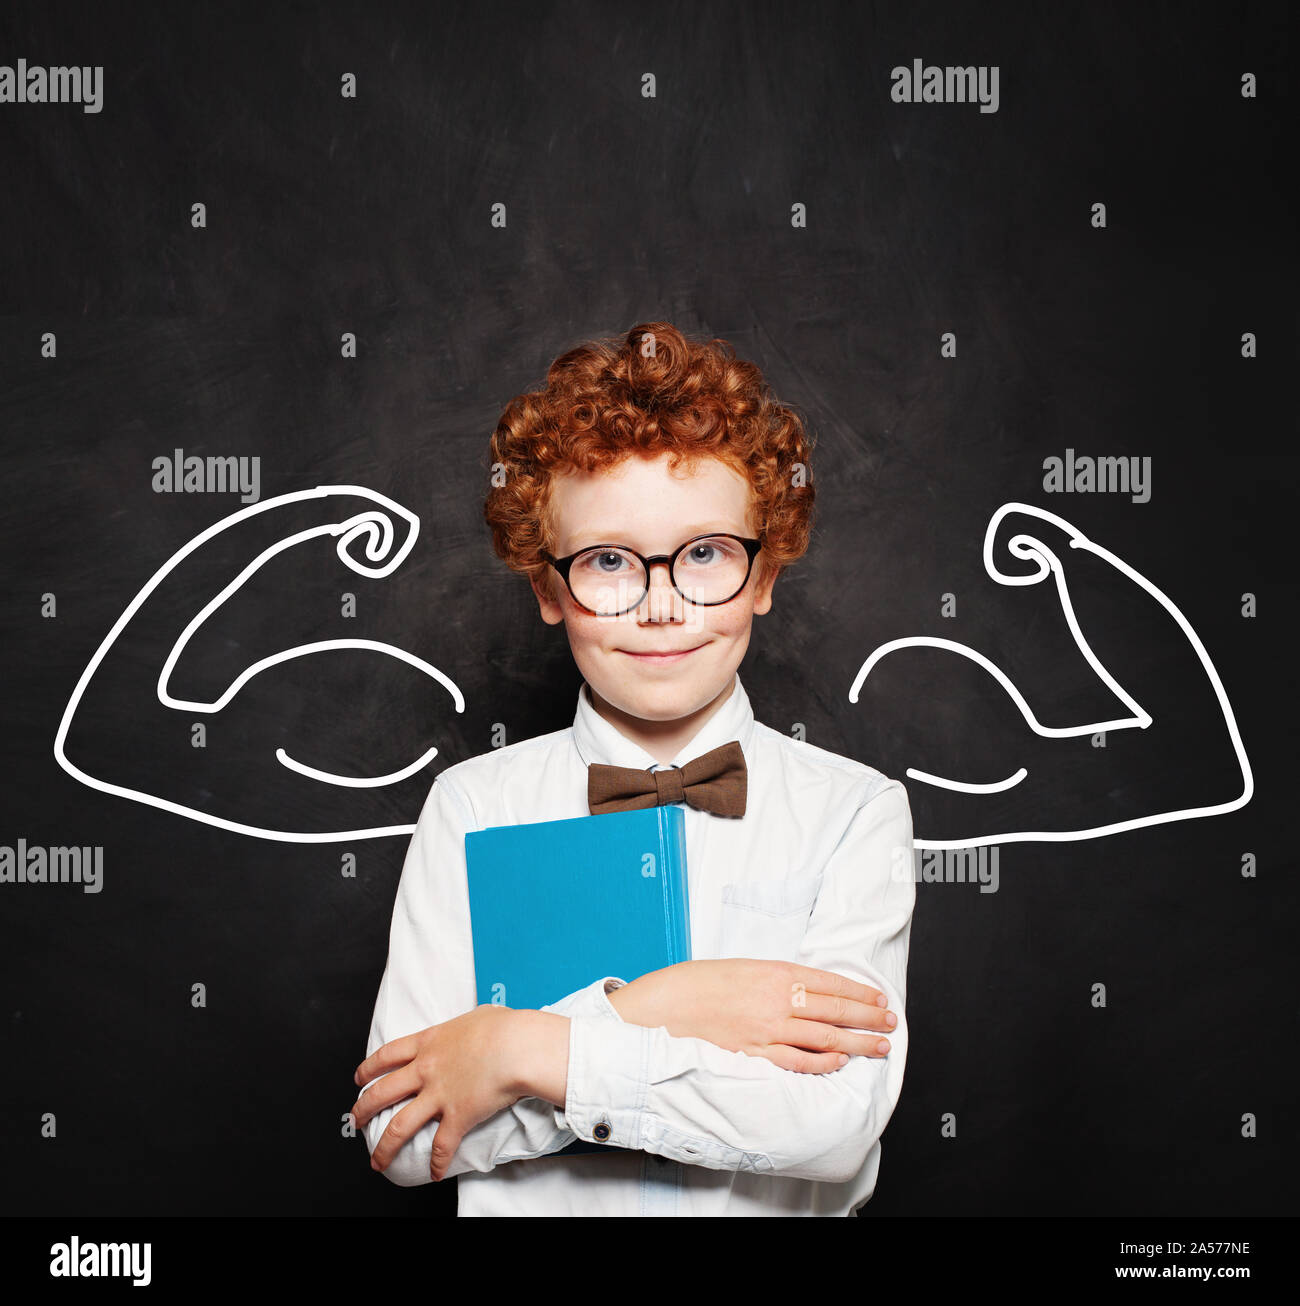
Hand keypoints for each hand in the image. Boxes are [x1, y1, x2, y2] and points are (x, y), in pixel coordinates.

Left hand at [349, 1004, 521, 1181]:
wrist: (516, 1046)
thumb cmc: (503, 1027)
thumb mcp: (476, 1017)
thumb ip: (465, 1027)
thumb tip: (474, 1026)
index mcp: (428, 1042)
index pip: (386, 1056)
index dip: (368, 1069)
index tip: (359, 1079)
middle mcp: (426, 1070)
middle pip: (382, 1093)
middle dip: (363, 1110)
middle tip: (356, 1121)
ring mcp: (438, 1095)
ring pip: (399, 1126)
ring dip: (384, 1148)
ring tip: (376, 1161)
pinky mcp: (457, 1117)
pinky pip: (441, 1146)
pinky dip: (437, 1163)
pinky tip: (434, 1174)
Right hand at [607, 959, 896, 1072]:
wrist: (666, 1005)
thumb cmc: (702, 982)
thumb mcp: (746, 967)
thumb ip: (779, 979)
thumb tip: (811, 989)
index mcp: (776, 972)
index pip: (831, 983)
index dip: (859, 993)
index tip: (880, 999)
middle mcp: (778, 1001)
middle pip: (835, 1011)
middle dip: (868, 1018)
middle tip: (891, 1023)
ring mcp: (768, 1030)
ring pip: (825, 1039)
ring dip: (857, 1043)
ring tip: (879, 1046)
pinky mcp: (756, 1054)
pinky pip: (797, 1061)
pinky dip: (822, 1062)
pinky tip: (839, 1061)